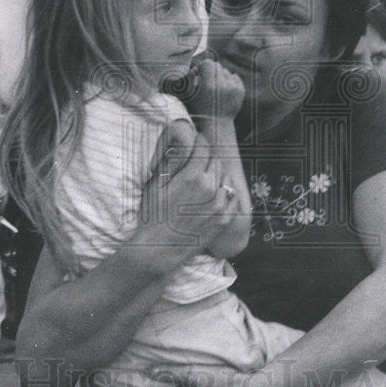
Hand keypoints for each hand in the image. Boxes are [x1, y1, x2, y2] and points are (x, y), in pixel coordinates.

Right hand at [133, 122, 239, 267]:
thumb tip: (179, 137)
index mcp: (192, 176)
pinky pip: (232, 196)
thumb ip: (171, 159)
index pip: (204, 146)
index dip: (199, 141)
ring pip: (226, 177)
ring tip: (203, 179)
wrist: (159, 249)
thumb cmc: (153, 215)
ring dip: (216, 174)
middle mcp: (210, 188)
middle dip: (207, 158)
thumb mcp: (155, 183)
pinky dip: (225, 191)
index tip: (195, 140)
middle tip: (196, 162)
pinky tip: (213, 194)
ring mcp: (220, 205)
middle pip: (216, 160)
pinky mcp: (224, 219)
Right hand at [185, 58, 244, 119]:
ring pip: (226, 71)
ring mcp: (233, 88)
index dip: (202, 67)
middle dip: (211, 71)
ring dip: (220, 76)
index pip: (208, 63)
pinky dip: (230, 81)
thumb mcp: (190, 95)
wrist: (217, 123)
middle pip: (217, 66)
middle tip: (208, 80)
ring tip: (216, 88)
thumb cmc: (200, 108)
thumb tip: (193, 68)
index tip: (200, 74)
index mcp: (209, 86)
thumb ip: (189, 79)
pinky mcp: (240, 90)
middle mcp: (222, 86)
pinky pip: (234, 76)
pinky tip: (225, 91)